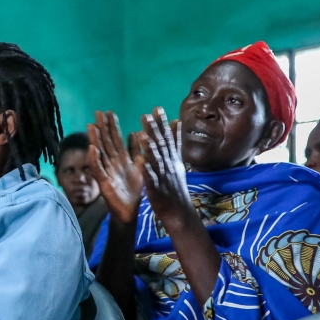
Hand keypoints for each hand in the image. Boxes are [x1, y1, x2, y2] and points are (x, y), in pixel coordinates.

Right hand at [88, 111, 144, 223]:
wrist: (129, 210)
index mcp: (121, 159)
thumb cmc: (133, 190)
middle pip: (106, 142)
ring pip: (100, 153)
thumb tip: (135, 133)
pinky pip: (98, 170)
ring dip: (95, 139)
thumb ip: (136, 151)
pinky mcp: (103, 183)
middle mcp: (112, 163)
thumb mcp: (138, 166)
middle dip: (102, 128)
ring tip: (91, 126)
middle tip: (98, 112)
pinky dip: (95, 159)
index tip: (109, 112)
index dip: (112, 126)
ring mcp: (106, 172)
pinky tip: (92, 149)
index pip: (115, 139)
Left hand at [140, 107, 194, 228]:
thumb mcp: (177, 163)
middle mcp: (169, 165)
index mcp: (172, 159)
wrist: (178, 211)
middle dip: (154, 130)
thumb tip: (176, 123)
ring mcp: (163, 176)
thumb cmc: (174, 187)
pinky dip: (147, 168)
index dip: (162, 123)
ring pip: (156, 160)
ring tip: (142, 133)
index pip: (167, 138)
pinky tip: (141, 160)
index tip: (157, 108)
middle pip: (161, 145)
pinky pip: (152, 177)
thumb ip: (175, 143)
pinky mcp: (157, 188)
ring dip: (150, 147)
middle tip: (146, 114)